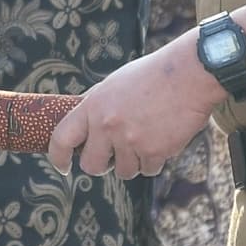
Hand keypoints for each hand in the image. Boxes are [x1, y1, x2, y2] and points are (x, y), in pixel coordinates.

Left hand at [48, 34, 221, 179]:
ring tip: (147, 136)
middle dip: (101, 165)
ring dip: (134, 161)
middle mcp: (107, 125)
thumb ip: (97, 107)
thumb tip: (83, 129)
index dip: (58, 157)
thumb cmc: (153, 75)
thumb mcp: (115, 84)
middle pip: (91, 166)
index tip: (63, 167)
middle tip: (112, 157)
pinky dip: (155, 160)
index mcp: (93, 106)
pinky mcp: (153, 152)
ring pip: (124, 171)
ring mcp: (129, 140)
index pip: (62, 139)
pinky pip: (148, 170)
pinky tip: (163, 138)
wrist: (188, 73)